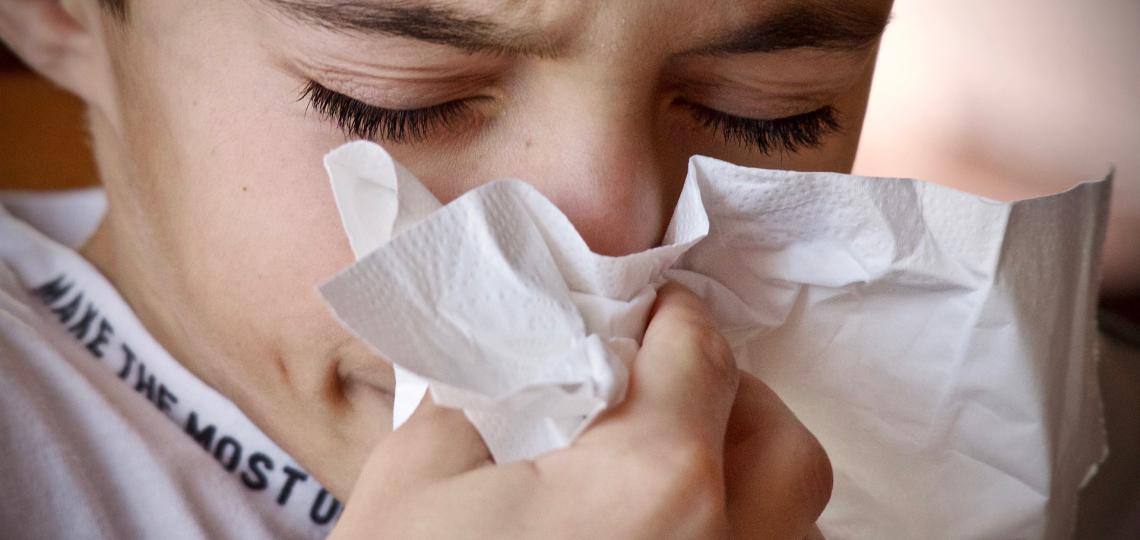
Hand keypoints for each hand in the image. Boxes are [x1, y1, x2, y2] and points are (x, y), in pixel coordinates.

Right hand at [330, 283, 831, 538]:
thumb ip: (487, 396)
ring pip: (792, 524)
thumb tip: (527, 364)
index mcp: (652, 478)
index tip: (647, 315)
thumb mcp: (416, 481)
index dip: (669, 317)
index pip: (700, 351)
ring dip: (746, 483)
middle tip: (658, 397)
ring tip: (668, 478)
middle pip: (778, 441)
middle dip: (726, 400)